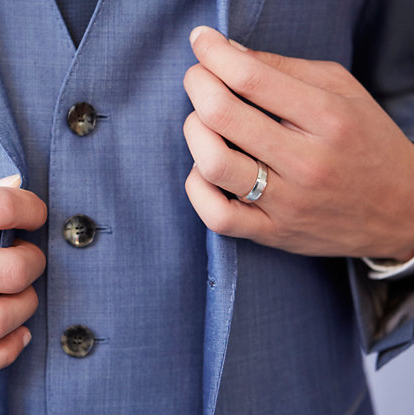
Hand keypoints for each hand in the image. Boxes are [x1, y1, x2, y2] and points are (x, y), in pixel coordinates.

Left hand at [183, 26, 413, 260]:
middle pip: (223, 115)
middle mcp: (307, 161)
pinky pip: (217, 216)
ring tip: (200, 123)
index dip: (214, 53)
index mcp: (328, 117)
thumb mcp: (342, 91)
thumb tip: (229, 52)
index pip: (252, 78)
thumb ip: (285, 69)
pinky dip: (197, 188)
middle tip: (197, 77)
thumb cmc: (366, 142)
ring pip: (214, 164)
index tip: (201, 41)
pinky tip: (203, 170)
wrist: (402, 210)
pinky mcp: (274, 233)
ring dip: (194, 134)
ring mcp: (288, 202)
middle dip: (198, 85)